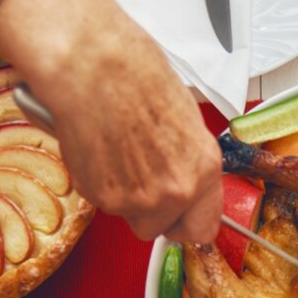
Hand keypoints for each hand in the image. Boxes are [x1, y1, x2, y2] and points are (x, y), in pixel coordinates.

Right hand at [0, 0, 223, 242]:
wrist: (93, 69)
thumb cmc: (135, 78)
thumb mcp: (184, 119)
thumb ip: (186, 160)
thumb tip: (181, 174)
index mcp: (203, 169)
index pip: (203, 228)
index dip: (186, 223)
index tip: (178, 219)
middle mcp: (176, 191)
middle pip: (160, 228)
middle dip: (150, 212)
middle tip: (138, 180)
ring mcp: (138, 199)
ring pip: (129, 214)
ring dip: (122, 193)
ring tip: (117, 152)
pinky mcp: (103, 197)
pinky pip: (103, 201)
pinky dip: (99, 182)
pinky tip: (101, 150)